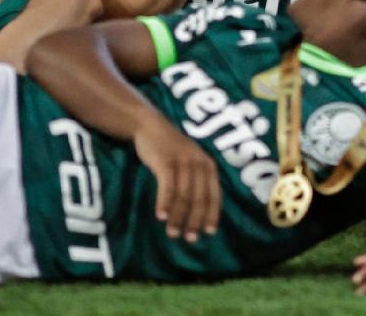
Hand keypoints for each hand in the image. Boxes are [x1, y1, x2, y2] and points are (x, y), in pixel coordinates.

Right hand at [135, 115, 220, 240]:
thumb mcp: (190, 163)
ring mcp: (183, 161)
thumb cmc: (171, 151)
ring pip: (183, 195)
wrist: (150, 126)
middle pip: (200, 197)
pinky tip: (161, 216)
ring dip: (178, 216)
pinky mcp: (166, 161)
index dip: (212, 214)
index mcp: (209, 166)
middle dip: (195, 220)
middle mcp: (199, 163)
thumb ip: (196, 182)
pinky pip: (167, 186)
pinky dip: (165, 202)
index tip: (208, 233)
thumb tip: (198, 214)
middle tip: (189, 239)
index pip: (214, 194)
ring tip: (173, 233)